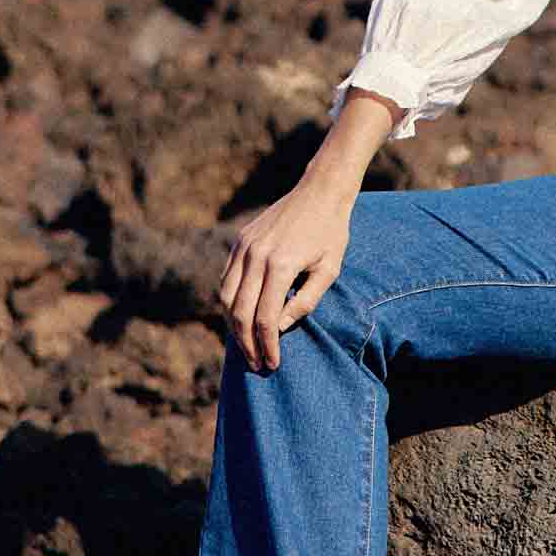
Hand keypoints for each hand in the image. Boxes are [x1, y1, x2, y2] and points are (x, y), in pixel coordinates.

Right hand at [218, 168, 360, 370]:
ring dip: (232, 326)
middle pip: (239, 312)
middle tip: (257, 364)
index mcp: (281, 265)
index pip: (265, 318)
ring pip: (225, 297)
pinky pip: (226, 278)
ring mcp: (244, 247)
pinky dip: (228, 302)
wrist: (319, 191)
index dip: (267, 345)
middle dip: (246, 343)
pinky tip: (240, 318)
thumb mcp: (329, 271)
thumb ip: (305, 302)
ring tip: (246, 346)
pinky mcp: (239, 241)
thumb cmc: (331, 233)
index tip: (272, 364)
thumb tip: (280, 327)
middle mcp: (256, 256)